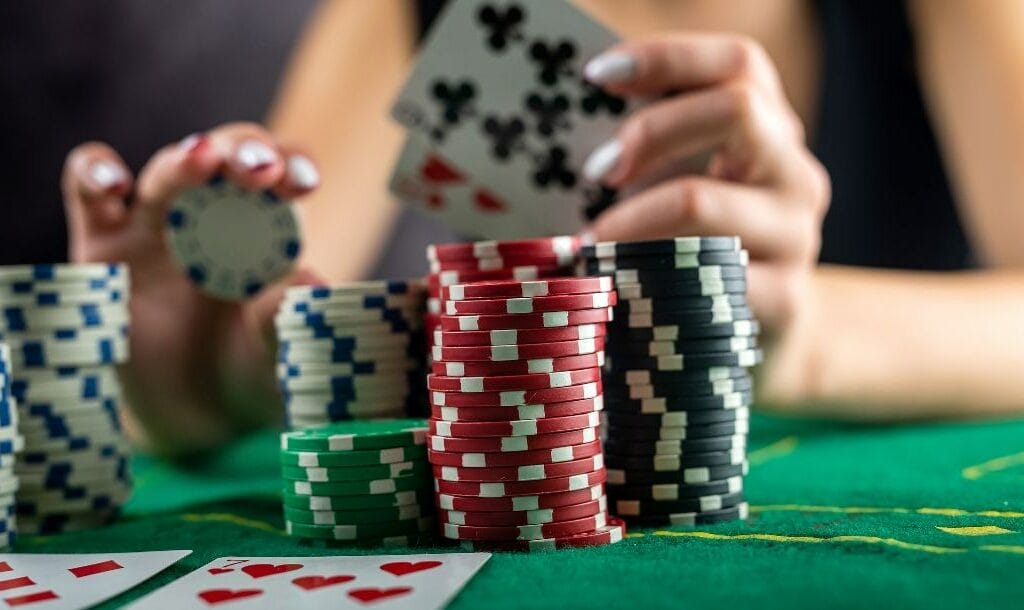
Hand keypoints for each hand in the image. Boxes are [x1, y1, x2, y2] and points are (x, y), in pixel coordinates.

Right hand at [61, 123, 320, 453]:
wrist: (193, 416)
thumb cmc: (250, 370)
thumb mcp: (275, 353)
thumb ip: (284, 318)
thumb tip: (310, 282)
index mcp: (270, 226)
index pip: (283, 176)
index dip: (293, 165)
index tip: (304, 182)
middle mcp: (216, 213)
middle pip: (228, 156)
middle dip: (245, 152)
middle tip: (260, 168)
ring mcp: (157, 223)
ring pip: (167, 171)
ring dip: (184, 162)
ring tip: (203, 159)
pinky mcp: (104, 244)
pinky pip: (89, 191)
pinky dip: (94, 172)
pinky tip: (112, 183)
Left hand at [581, 33, 829, 335]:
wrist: (764, 342)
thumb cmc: (700, 252)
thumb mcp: (686, 187)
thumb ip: (653, 151)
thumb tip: (567, 125)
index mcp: (772, 132)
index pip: (739, 65)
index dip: (668, 56)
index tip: (596, 75)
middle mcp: (795, 173)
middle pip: (736, 110)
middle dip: (651, 131)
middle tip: (597, 170)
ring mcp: (796, 235)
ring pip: (704, 200)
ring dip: (629, 218)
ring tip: (589, 241)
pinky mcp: (783, 298)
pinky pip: (701, 275)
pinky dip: (643, 273)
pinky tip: (614, 283)